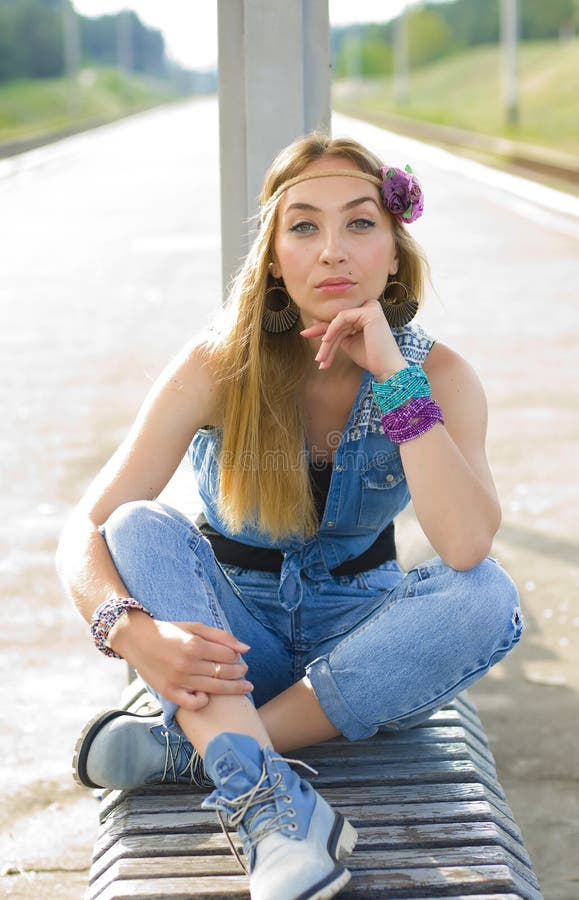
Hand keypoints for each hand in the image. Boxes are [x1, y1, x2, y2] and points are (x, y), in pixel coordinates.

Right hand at [109, 611, 252, 711]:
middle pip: (224, 672)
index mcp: (194, 645)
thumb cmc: (169, 632)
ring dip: (233, 688)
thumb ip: (221, 636)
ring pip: (214, 689)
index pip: (228, 656)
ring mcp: (178, 680)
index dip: (238, 658)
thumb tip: (245, 649)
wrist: (137, 640)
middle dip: (239, 673)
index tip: (240, 658)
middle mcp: (187, 664)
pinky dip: (203, 701)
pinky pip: (193, 704)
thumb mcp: (195, 627)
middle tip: (244, 672)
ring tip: (243, 686)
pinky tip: (208, 696)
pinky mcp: (169, 692)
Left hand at [300, 299, 405, 380]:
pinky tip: (325, 341)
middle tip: (314, 354)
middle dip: (322, 336)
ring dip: (327, 341)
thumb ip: (335, 332)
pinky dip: (332, 330)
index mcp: (366, 313)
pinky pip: (342, 318)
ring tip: (321, 359)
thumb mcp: (348, 342)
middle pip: (338, 320)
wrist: (387, 368)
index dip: (322, 328)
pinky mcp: (370, 311)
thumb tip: (316, 321)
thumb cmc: (370, 358)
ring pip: (338, 321)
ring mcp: (371, 307)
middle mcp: (369, 306)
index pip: (340, 319)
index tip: (306, 335)